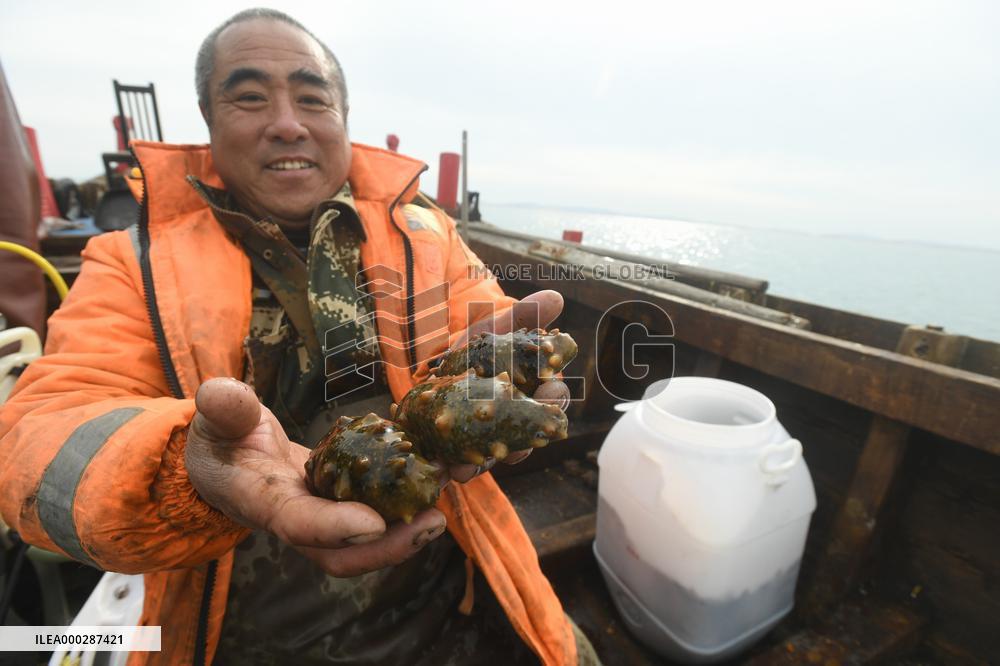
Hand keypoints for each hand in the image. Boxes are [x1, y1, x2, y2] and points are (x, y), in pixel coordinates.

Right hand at [185, 378, 446, 576]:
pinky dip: (412, 495)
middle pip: (344, 553)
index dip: (335, 528)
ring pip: (369, 539)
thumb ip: (222, 409)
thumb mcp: (216, 419)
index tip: (374, 523)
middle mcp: (299, 519)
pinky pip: (380, 508)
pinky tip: (445, 472)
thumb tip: (221, 394)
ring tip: (448, 499)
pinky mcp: (345, 499)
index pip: (298, 524)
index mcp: (263, 502)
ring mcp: (325, 513)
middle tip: (431, 522)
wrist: (229, 457)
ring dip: (411, 525)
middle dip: (390, 546)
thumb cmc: (220, 438)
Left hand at [444, 290, 569, 483]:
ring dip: (491, 460)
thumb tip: (555, 296)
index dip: (554, 397)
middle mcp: (519, 418)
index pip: (555, 397)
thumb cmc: (473, 353)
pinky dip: (464, 468)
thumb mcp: (492, 331)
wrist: (434, 375)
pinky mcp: (469, 454)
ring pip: (503, 455)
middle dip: (527, 441)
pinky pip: (471, 466)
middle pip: (534, 435)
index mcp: (533, 390)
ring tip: (477, 463)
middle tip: (521, 441)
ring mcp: (496, 439)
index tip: (548, 391)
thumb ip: (523, 316)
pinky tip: (453, 469)